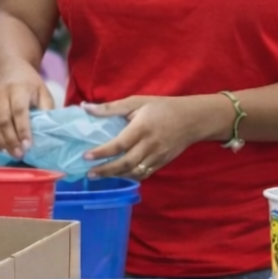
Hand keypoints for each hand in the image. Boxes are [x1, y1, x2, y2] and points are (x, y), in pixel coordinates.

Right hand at [0, 66, 54, 158]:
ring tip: (12, 153)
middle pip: (3, 120)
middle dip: (12, 140)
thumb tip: (47, 130)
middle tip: (20, 154)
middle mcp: (0, 92)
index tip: (28, 145)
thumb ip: (46, 109)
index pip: (19, 111)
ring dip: (2, 142)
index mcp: (18, 88)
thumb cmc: (30, 84)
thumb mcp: (43, 91)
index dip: (23, 129)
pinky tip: (1, 147)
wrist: (9, 70)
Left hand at [81, 94, 226, 180]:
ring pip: (134, 172)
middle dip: (105, 171)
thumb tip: (85, 107)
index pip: (119, 144)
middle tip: (89, 173)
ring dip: (115, 176)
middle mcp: (149, 145)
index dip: (101, 152)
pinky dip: (129, 177)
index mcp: (142, 128)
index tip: (86, 156)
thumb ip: (110, 107)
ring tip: (99, 176)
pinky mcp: (162, 163)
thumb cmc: (161, 107)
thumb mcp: (136, 101)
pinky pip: (143, 174)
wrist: (192, 119)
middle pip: (125, 163)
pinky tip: (118, 176)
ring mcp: (157, 157)